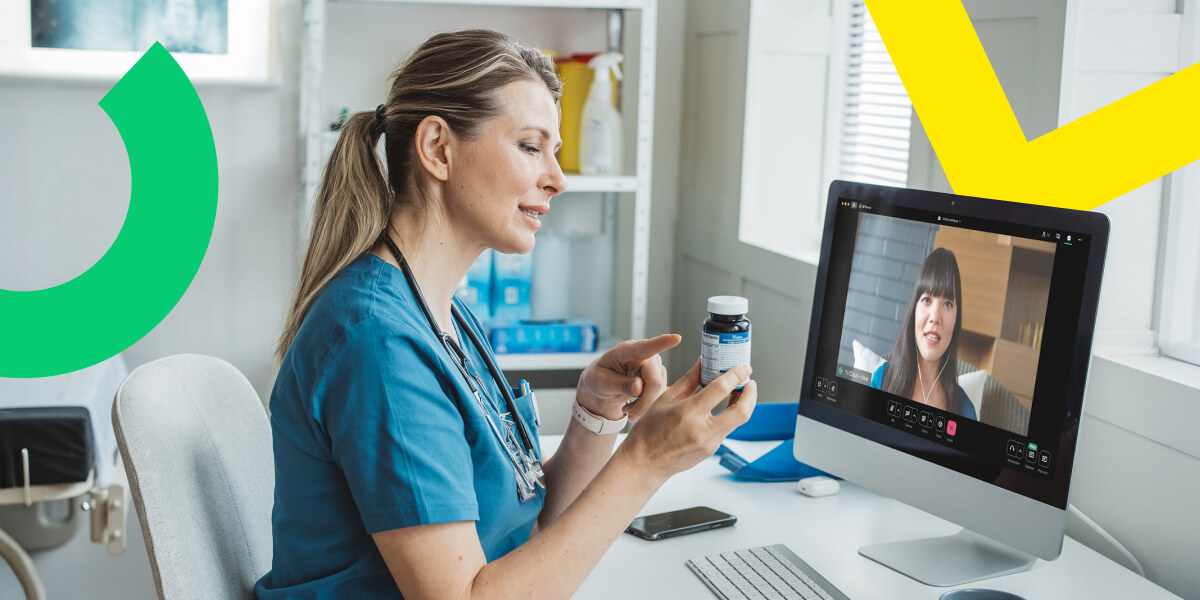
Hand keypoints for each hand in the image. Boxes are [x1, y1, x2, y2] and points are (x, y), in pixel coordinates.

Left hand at [576, 334, 680, 421]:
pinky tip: (633, 405)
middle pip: (654, 381)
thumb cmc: (599, 378)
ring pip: (658, 390)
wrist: (604, 384)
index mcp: (626, 351)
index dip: (661, 343)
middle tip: (630, 417)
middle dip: (644, 402)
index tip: (676, 338)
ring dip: (643, 405)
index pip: (645, 347)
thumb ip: (618, 384)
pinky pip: (659, 395)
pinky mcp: (659, 375)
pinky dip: (646, 405)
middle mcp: (644, 355)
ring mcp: (654, 365)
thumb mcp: (600, 383)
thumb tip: (639, 388)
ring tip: (627, 407)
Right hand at [618, 359, 757, 481]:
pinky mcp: (711, 451)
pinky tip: (724, 408)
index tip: (743, 368)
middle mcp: (701, 431)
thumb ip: (689, 380)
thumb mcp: (665, 399)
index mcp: (688, 413)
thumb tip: (704, 362)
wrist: (645, 463)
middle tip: (750, 382)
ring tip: (738, 392)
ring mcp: (709, 444)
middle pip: (741, 412)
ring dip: (742, 405)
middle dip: (751, 394)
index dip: (736, 375)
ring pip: (737, 422)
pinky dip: (729, 416)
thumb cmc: (649, 431)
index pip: (720, 390)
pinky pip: (726, 430)